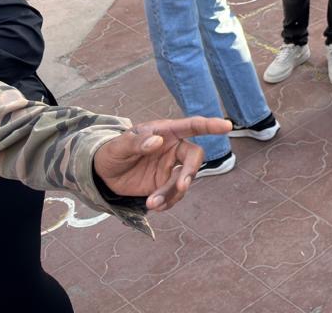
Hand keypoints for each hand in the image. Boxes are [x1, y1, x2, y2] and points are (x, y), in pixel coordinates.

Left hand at [92, 116, 230, 210]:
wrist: (104, 173)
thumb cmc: (113, 151)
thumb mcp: (120, 146)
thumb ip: (138, 142)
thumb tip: (158, 141)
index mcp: (166, 132)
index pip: (191, 126)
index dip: (210, 125)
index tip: (227, 125)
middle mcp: (173, 149)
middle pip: (194, 157)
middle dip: (191, 172)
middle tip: (182, 185)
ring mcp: (171, 168)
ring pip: (184, 181)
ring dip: (172, 193)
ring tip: (152, 203)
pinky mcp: (165, 185)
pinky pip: (175, 195)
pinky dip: (167, 202)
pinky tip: (154, 206)